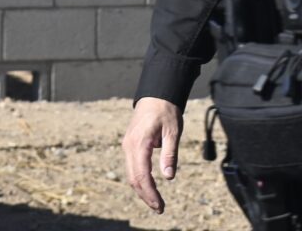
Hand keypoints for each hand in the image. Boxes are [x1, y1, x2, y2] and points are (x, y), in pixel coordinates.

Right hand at [122, 96, 183, 213]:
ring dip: (142, 189)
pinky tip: (149, 187)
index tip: (160, 205)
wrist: (156, 93)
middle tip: (160, 208)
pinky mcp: (129, 145)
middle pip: (134, 178)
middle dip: (146, 195)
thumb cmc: (167, 110)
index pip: (142, 174)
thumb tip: (168, 177)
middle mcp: (129, 146)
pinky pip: (132, 166)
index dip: (150, 193)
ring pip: (131, 174)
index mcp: (140, 142)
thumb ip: (170, 154)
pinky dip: (140, 179)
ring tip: (156, 202)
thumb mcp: (173, 131)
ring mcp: (127, 145)